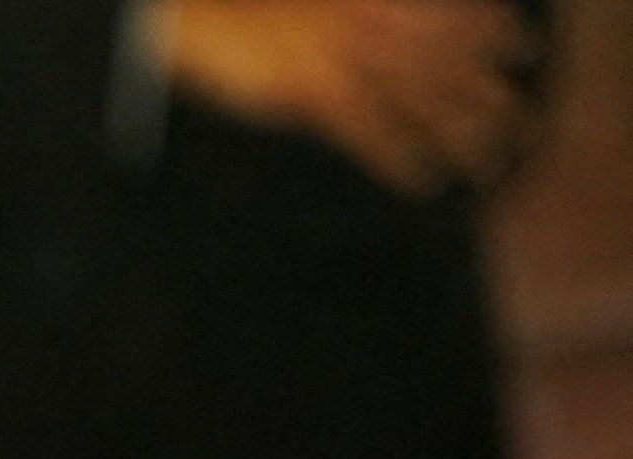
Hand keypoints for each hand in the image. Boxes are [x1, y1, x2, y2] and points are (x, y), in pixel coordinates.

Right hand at [159, 0, 536, 193]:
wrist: (198, 17)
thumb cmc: (250, 15)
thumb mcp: (314, 12)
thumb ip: (351, 19)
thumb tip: (378, 42)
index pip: (447, 10)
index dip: (486, 28)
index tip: (518, 49)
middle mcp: (369, 22)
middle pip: (445, 58)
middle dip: (484, 90)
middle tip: (519, 120)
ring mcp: (342, 56)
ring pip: (417, 94)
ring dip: (456, 129)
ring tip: (485, 160)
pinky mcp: (313, 91)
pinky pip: (367, 129)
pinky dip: (398, 157)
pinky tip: (422, 181)